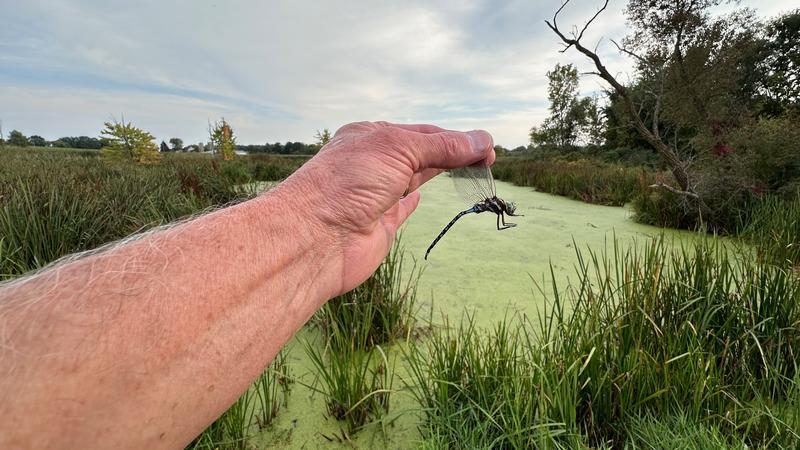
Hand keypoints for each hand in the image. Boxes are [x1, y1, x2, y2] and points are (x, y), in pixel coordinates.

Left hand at [276, 121, 493, 295]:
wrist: (315, 238)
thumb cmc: (348, 183)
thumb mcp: (399, 150)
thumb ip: (442, 146)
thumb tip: (482, 139)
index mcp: (371, 136)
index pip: (423, 133)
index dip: (457, 139)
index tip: (487, 148)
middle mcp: (372, 163)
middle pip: (422, 154)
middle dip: (454, 154)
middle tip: (488, 160)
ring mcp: (375, 195)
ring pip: (415, 179)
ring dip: (440, 173)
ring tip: (470, 170)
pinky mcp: (379, 225)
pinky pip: (400, 209)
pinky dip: (412, 202)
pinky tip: (420, 195)